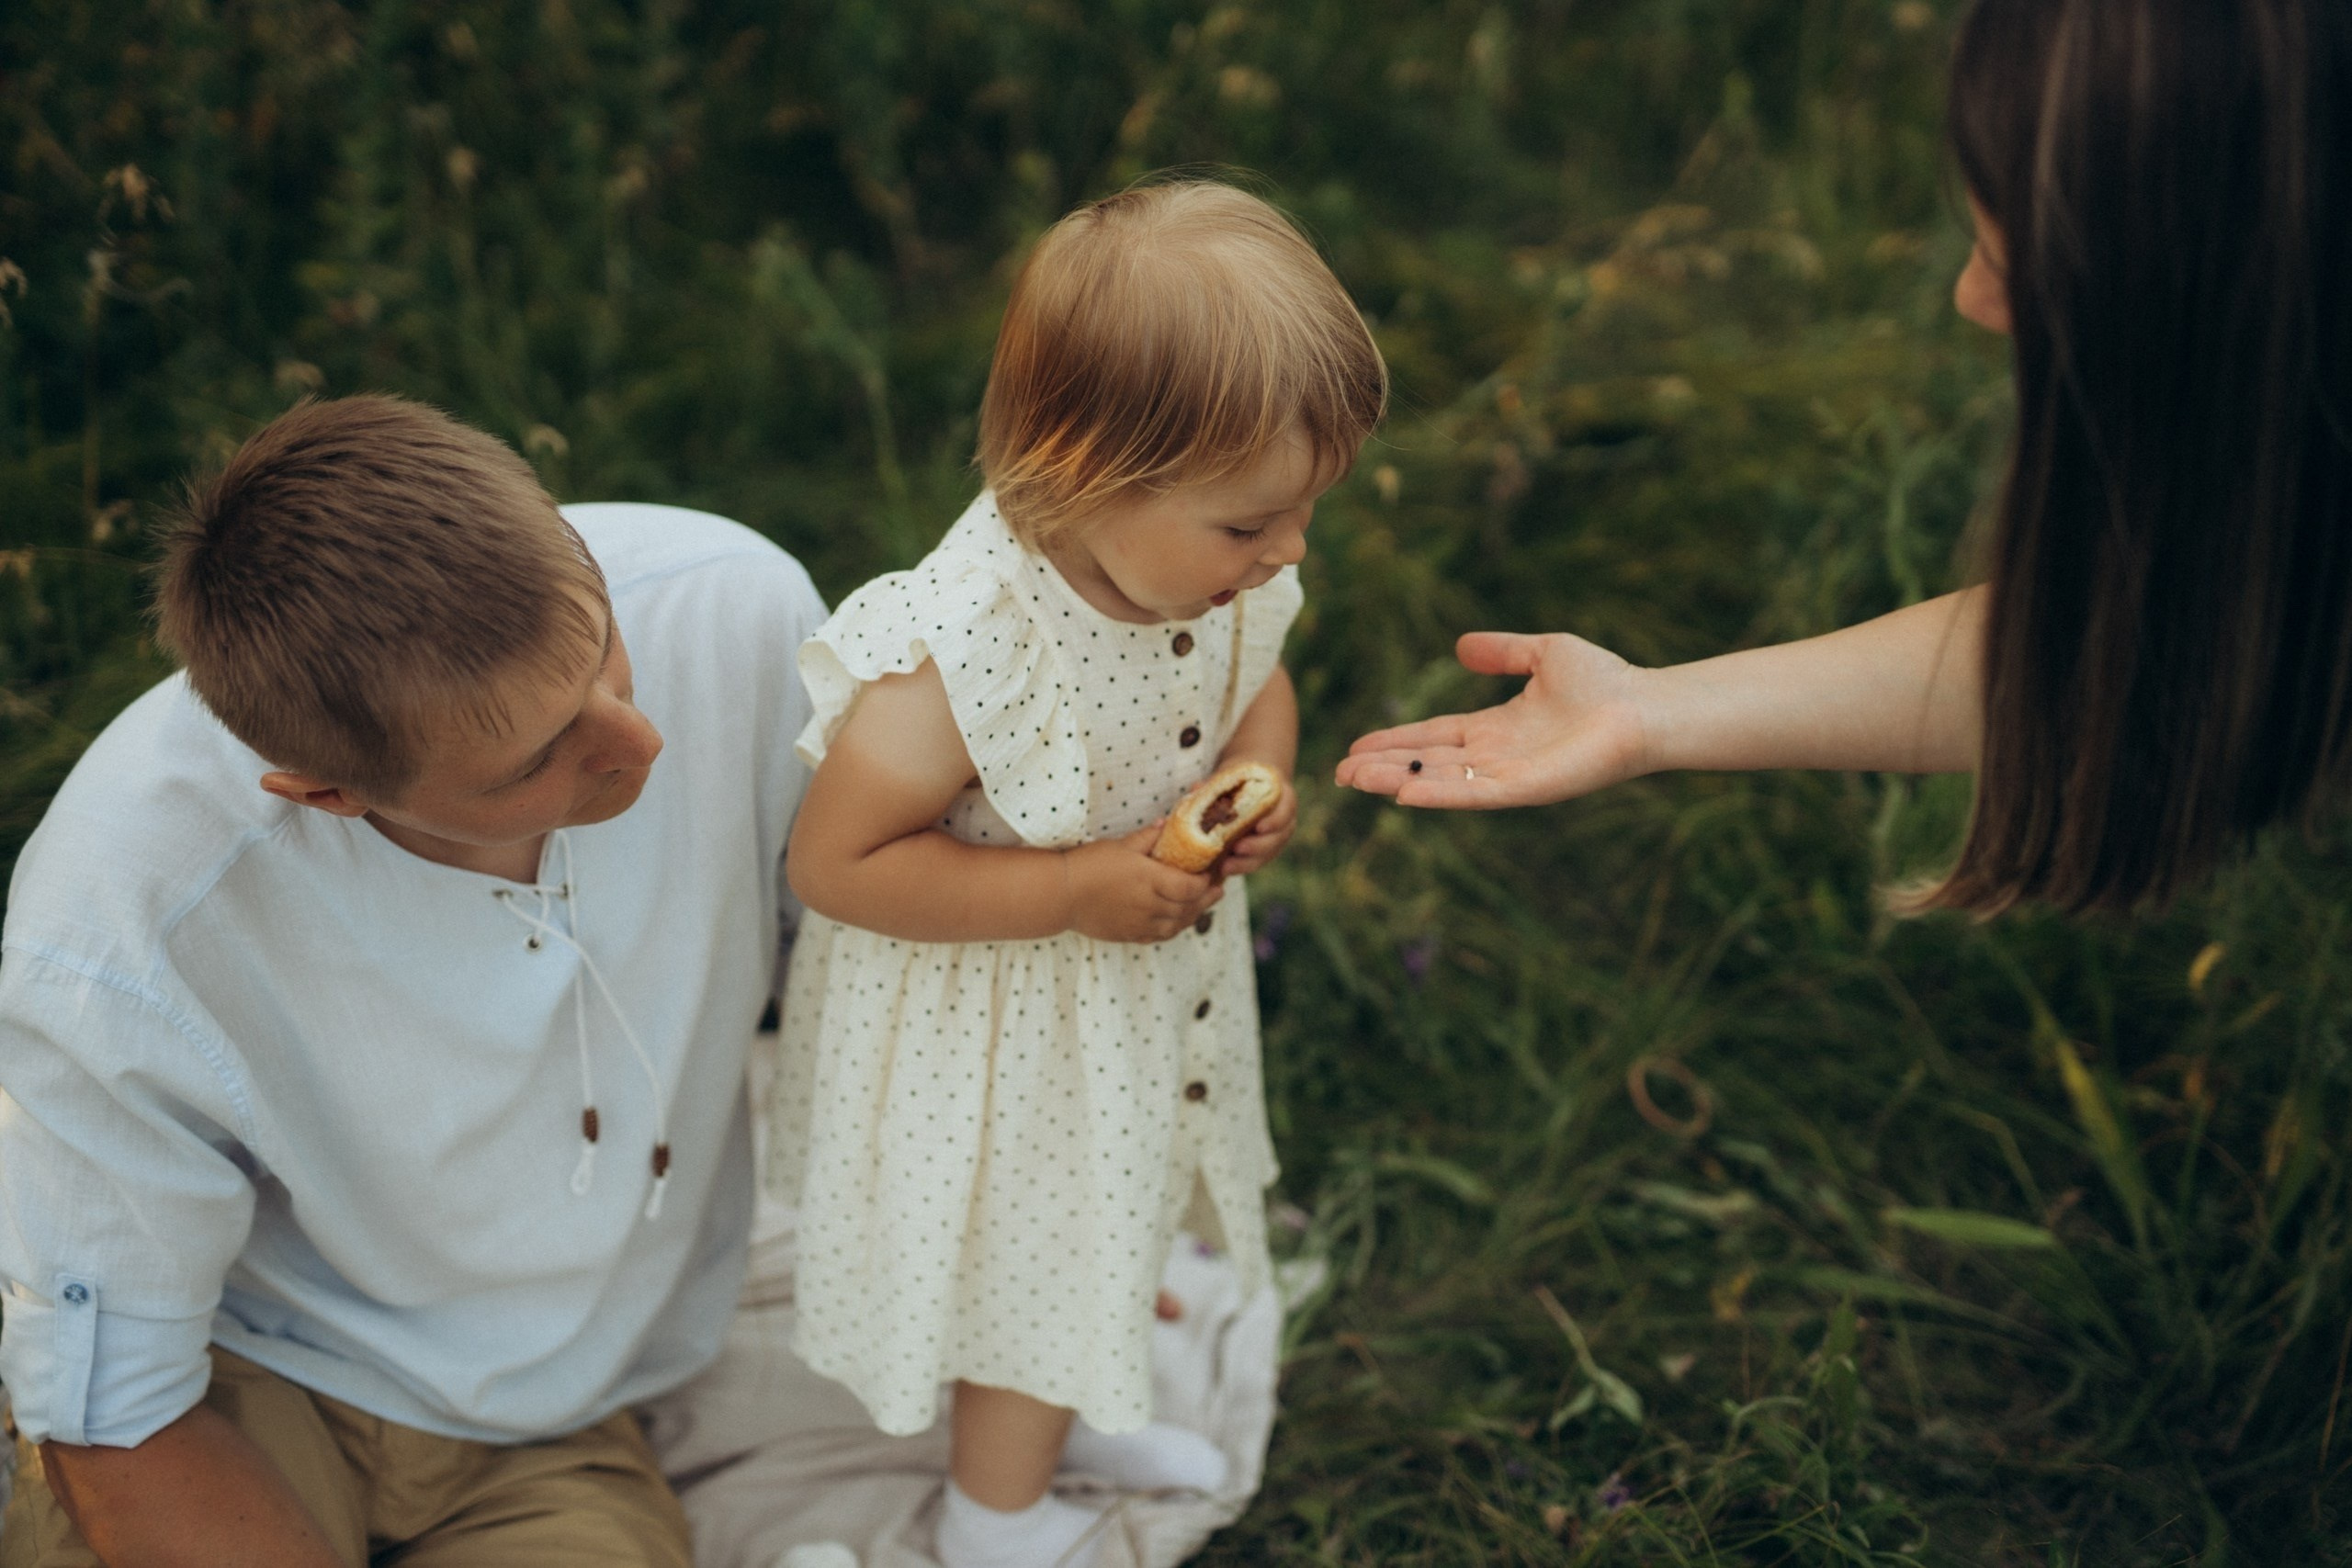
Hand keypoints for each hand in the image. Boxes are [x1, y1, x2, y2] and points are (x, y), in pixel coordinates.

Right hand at [1062, 823, 1223, 941]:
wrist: (1061, 894)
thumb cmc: (1090, 864)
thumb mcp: (1121, 844)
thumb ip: (1149, 837)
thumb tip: (1168, 824)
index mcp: (1150, 879)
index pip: (1190, 886)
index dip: (1205, 882)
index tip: (1209, 873)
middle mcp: (1149, 905)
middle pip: (1189, 907)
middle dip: (1206, 898)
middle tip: (1217, 890)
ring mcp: (1140, 923)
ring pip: (1177, 925)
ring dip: (1193, 915)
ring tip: (1201, 905)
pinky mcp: (1129, 935)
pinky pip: (1159, 936)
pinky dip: (1173, 929)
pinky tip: (1177, 921)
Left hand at [1213, 775, 1295, 879]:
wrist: (1252, 790)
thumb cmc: (1244, 781)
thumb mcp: (1236, 777)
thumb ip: (1218, 784)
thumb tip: (1196, 787)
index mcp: (1284, 799)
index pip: (1285, 811)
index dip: (1274, 821)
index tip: (1258, 827)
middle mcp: (1285, 822)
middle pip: (1277, 838)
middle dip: (1257, 846)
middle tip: (1237, 848)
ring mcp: (1276, 839)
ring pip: (1266, 855)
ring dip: (1247, 862)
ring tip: (1226, 866)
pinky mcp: (1264, 853)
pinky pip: (1255, 862)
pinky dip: (1240, 866)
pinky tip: (1223, 869)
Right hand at [1335, 632, 1650, 808]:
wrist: (1646, 705)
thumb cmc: (1606, 681)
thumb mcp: (1544, 653)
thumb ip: (1503, 652)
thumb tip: (1460, 645)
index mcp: (1496, 727)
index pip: (1434, 737)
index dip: (1396, 741)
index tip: (1358, 746)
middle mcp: (1497, 756)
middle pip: (1428, 763)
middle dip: (1384, 767)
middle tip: (1341, 772)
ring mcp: (1510, 775)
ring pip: (1443, 781)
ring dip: (1398, 781)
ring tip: (1357, 780)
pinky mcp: (1529, 788)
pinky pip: (1477, 795)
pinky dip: (1441, 796)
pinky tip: (1406, 795)